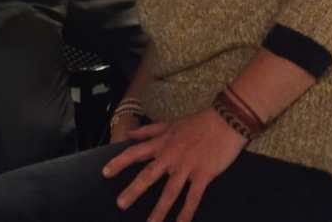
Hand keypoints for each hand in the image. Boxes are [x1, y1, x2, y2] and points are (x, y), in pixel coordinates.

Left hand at [102, 109, 245, 221]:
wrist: (225, 120)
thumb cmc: (197, 122)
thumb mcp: (169, 124)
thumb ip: (149, 131)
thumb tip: (130, 135)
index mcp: (161, 143)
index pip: (135, 153)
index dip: (119, 162)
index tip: (105, 173)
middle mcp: (170, 156)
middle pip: (148, 175)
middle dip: (134, 190)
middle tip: (120, 204)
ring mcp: (187, 167)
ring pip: (170, 191)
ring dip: (159, 209)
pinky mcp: (204, 175)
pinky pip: (193, 197)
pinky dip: (187, 212)